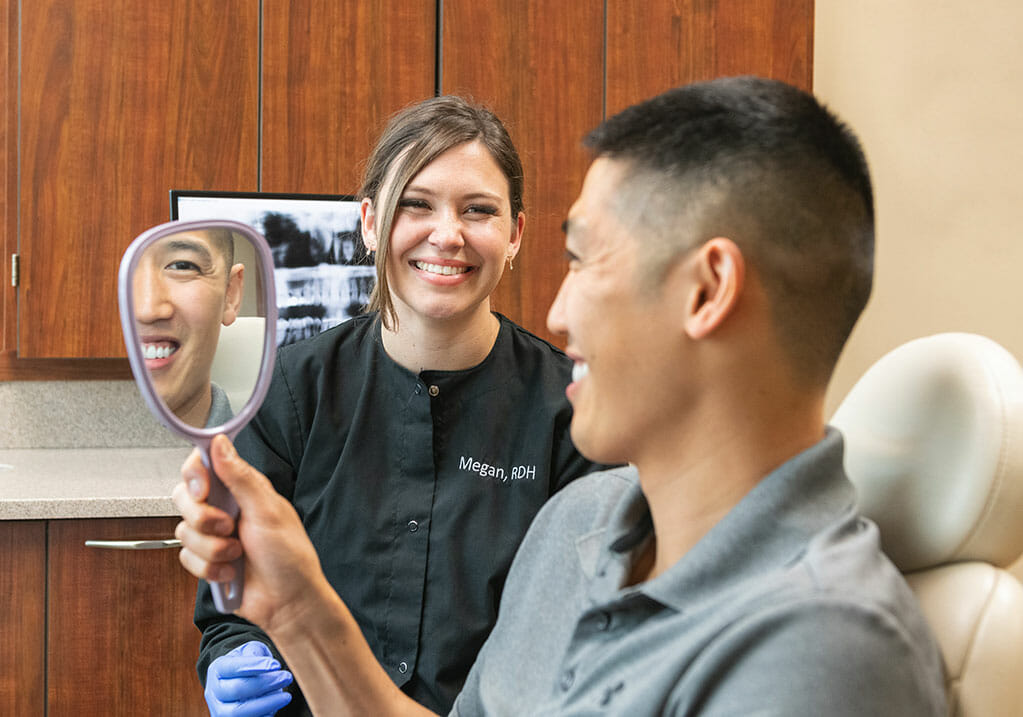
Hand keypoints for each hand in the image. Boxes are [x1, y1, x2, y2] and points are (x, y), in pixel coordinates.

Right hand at [173, 434, 328, 632]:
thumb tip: (220, 442)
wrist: (288, 603)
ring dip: (211, 548)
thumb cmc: (290, 556)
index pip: (204, 465)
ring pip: (184, 530)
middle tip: (228, 527)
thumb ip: (240, 477)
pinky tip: (230, 573)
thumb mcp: (268, 511)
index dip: (195, 474)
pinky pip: (186, 557)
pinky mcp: (207, 560)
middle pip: (185, 497)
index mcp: (243, 490)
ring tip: (236, 554)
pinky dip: (208, 568)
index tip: (203, 490)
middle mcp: (226, 508)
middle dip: (202, 518)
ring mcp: (214, 535)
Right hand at [205, 640, 292, 716]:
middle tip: (286, 677)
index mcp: (217, 669)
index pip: (232, 667)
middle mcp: (214, 692)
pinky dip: (264, 715)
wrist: (240, 682)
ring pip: (238, 712)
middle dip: (265, 684)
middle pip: (237, 689)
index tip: (276, 665)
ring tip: (286, 696)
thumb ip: (255, 653)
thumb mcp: (250, 651)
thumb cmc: (248, 664)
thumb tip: (266, 665)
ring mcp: (220, 711)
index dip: (255, 666)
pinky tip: (276, 705)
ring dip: (266, 704)